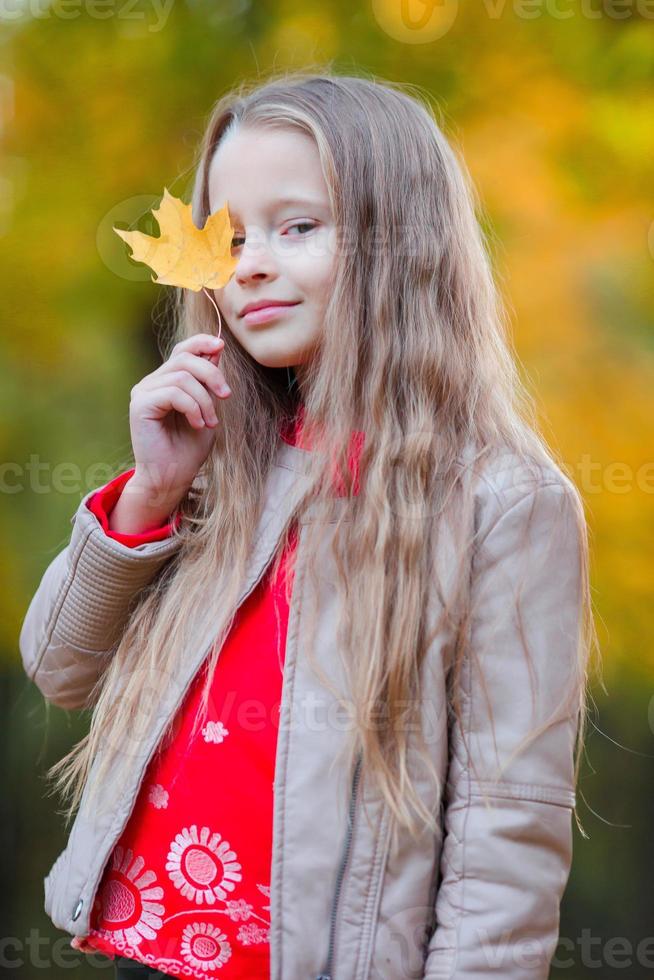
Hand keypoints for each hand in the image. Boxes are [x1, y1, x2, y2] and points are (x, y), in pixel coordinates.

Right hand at [126, 332, 230, 507]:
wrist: (172, 477)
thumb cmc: (189, 448)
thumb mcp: (207, 408)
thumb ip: (208, 381)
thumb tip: (216, 349)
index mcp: (166, 381)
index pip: (182, 350)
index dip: (201, 342)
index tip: (221, 346)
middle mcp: (152, 383)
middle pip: (185, 359)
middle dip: (212, 374)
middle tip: (226, 396)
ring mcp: (143, 392)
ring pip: (182, 377)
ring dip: (204, 400)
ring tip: (211, 422)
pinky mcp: (140, 405)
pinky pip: (174, 393)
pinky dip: (193, 408)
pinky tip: (198, 424)